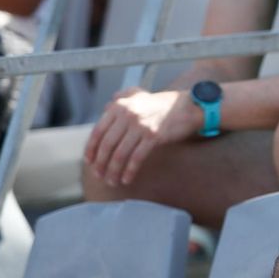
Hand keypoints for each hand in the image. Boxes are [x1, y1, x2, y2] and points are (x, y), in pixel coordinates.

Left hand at [83, 88, 201, 186]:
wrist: (188, 106)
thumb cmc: (163, 104)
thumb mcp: (141, 95)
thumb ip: (122, 98)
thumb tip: (106, 107)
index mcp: (121, 106)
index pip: (98, 131)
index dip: (92, 149)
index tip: (90, 162)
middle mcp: (128, 114)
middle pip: (108, 145)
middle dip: (101, 164)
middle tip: (99, 176)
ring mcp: (141, 125)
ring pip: (120, 154)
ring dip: (113, 171)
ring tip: (112, 181)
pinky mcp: (154, 136)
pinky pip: (136, 158)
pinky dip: (129, 171)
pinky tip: (127, 179)